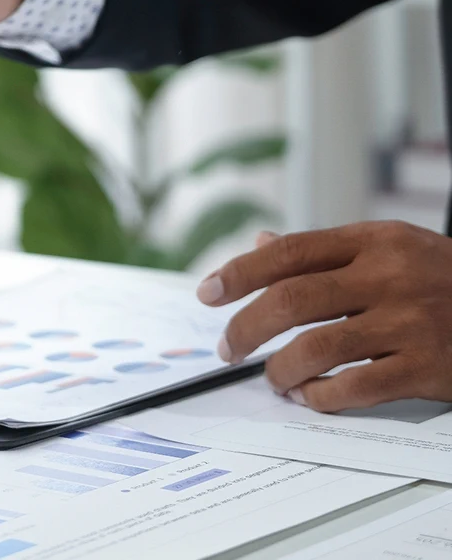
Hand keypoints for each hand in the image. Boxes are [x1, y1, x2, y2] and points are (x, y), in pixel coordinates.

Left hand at [197, 221, 451, 411]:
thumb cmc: (442, 276)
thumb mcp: (389, 246)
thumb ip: (325, 250)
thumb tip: (260, 245)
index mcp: (372, 240)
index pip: (289, 252)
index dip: (240, 272)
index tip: (207, 292)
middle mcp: (388, 276)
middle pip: (292, 301)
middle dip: (246, 327)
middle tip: (227, 347)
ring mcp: (410, 322)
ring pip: (317, 348)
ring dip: (280, 369)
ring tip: (271, 378)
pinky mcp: (428, 368)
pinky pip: (356, 387)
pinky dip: (322, 396)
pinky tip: (311, 396)